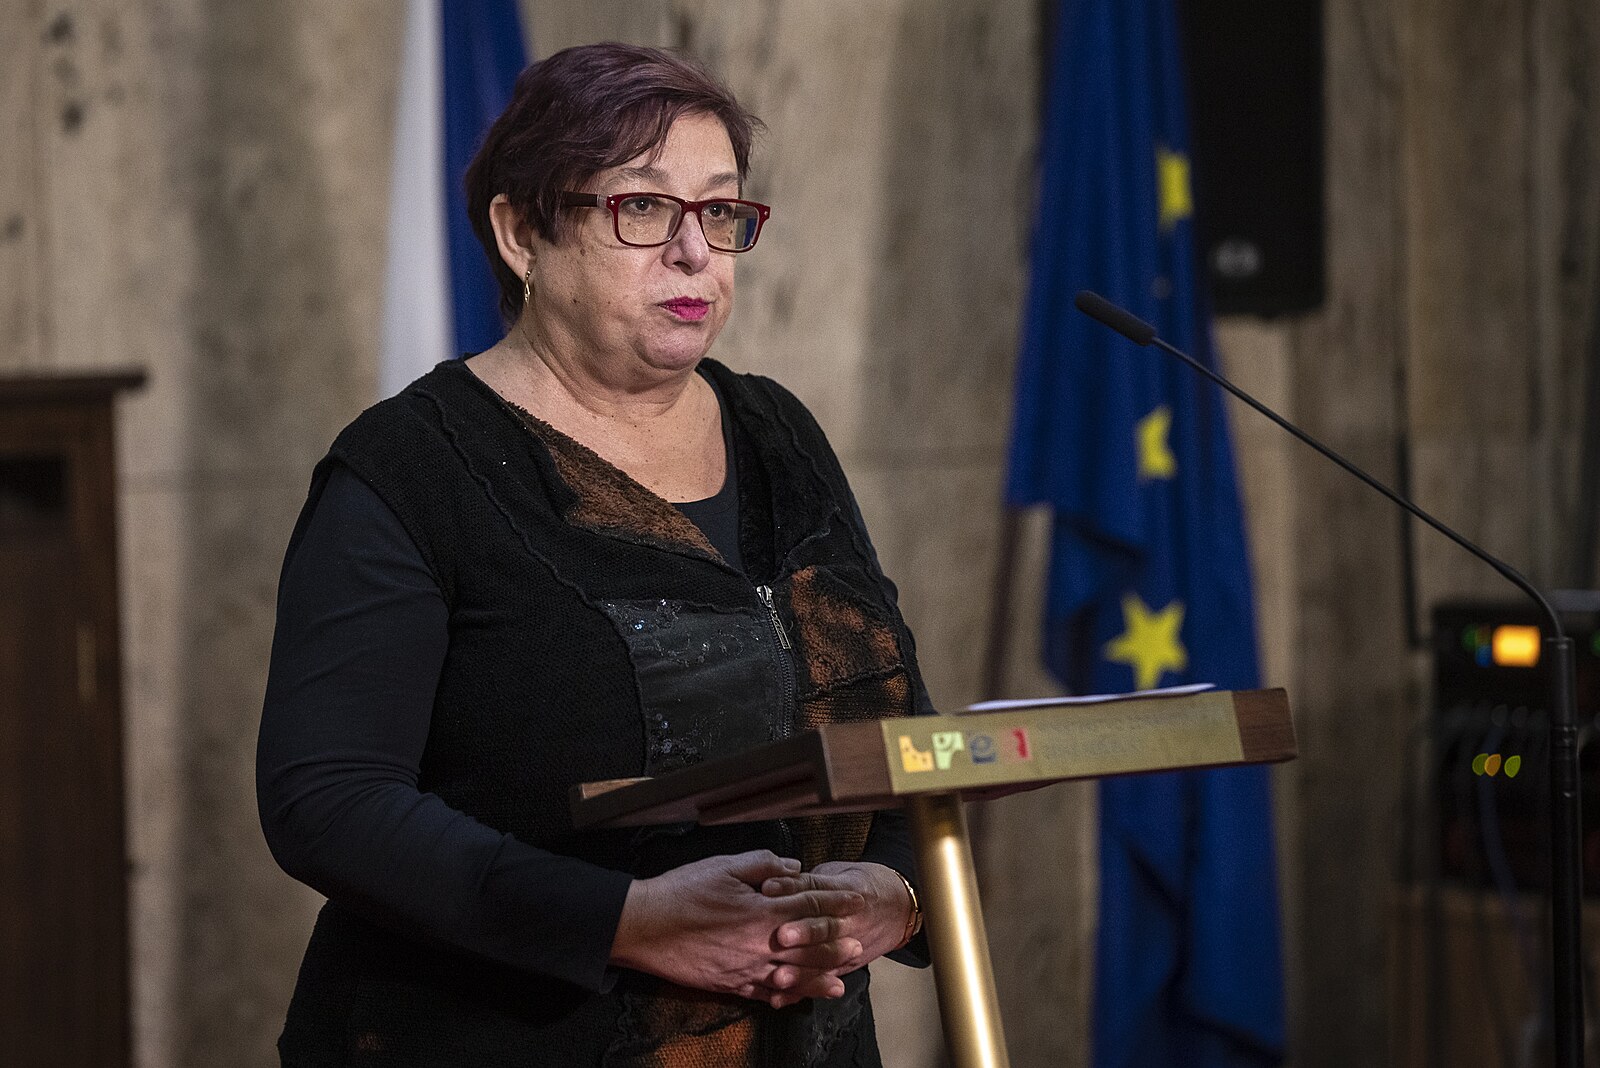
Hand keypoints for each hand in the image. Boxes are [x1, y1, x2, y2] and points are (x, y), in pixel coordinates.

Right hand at [609, 850, 866, 1005]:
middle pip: (810, 949)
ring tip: (841, 981)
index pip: (812, 906)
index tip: (857, 901)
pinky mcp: (729, 984)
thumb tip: (795, 868)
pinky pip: (765, 995)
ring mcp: (746, 970)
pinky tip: (796, 998)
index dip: (837, 903)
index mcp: (763, 913)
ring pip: (793, 979)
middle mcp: (761, 946)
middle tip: (858, 945)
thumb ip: (765, 865)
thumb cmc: (682, 892)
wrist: (644, 927)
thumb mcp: (725, 866)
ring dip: (820, 979)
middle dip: (836, 946)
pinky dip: (786, 997)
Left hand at [758, 861, 913, 1006]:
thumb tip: (770, 883)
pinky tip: (782, 998)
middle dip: (802, 933)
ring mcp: (848, 947)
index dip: (793, 889)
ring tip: (778, 977)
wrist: (900, 907)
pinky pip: (823, 980)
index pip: (818, 891)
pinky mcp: (844, 967)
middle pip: (824, 927)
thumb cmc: (859, 886)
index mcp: (845, 892)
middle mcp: (849, 921)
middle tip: (780, 937)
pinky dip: (802, 991)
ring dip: (801, 971)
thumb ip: (806, 881)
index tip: (768, 889)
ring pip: (825, 960)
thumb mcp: (836, 874)